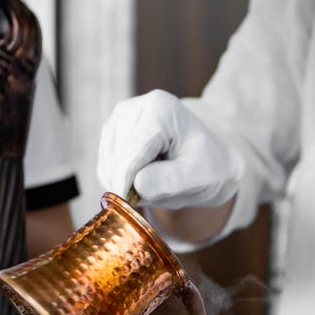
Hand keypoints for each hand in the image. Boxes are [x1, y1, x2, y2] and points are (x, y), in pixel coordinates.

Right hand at [96, 89, 243, 208]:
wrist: (208, 153)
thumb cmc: (207, 163)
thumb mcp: (199, 174)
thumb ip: (170, 180)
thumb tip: (137, 185)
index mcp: (159, 110)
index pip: (132, 151)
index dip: (125, 182)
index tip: (127, 205)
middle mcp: (132, 109)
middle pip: (118, 160)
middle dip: (132, 185)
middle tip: (162, 191)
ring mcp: (117, 120)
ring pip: (108, 167)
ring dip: (128, 185)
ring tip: (159, 181)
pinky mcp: (110, 135)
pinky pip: (106, 170)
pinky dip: (122, 182)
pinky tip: (147, 177)